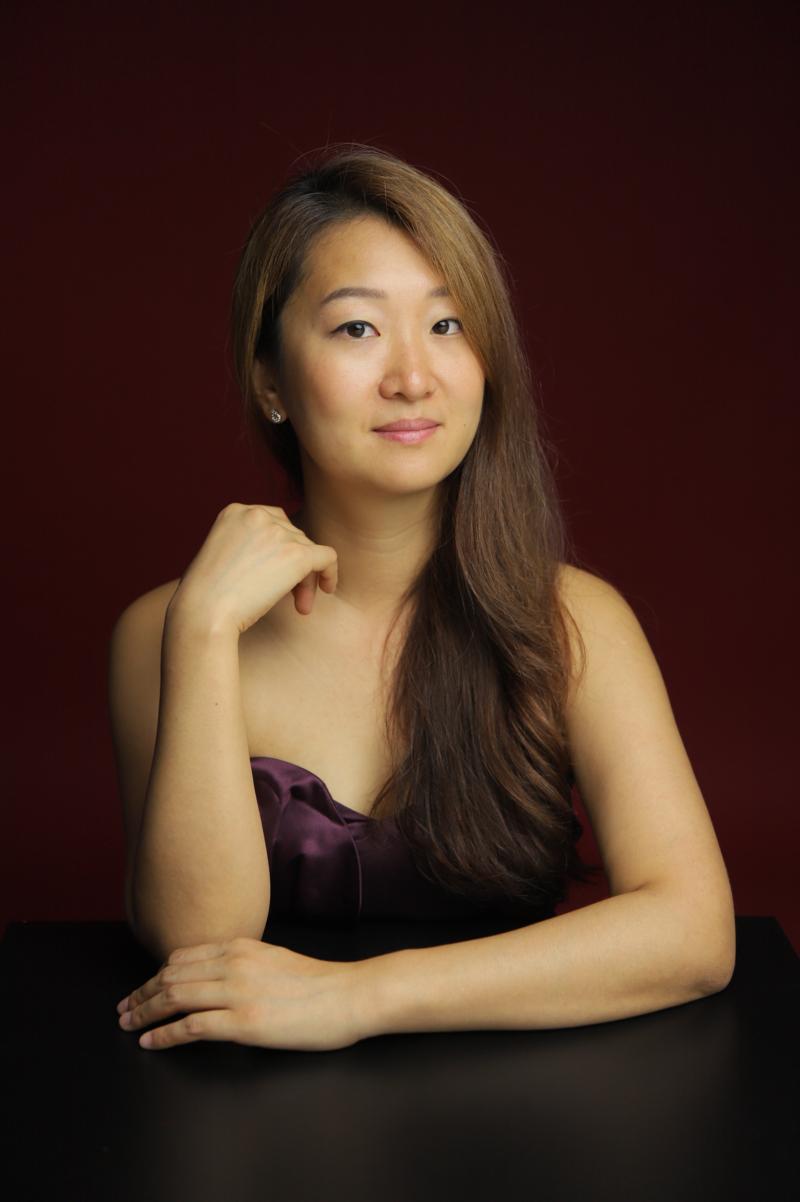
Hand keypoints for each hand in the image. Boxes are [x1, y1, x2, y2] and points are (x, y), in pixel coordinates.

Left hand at [115, 936, 368, 1051]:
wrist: (349, 996)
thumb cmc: (318, 984)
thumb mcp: (273, 961)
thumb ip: (243, 966)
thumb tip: (216, 984)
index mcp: (240, 946)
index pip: (182, 958)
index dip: (154, 975)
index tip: (141, 988)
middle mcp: (233, 963)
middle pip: (171, 977)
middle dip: (141, 994)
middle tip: (123, 1010)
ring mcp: (236, 992)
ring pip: (174, 997)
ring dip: (145, 1013)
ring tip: (129, 1025)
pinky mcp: (243, 1023)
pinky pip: (190, 1027)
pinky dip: (164, 1034)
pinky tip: (150, 1041)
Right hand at [169, 503, 338, 635]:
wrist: (203, 612)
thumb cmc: (205, 596)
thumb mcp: (221, 555)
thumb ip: (248, 545)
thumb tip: (282, 557)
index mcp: (235, 511)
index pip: (274, 522)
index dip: (281, 549)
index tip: (276, 575)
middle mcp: (258, 514)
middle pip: (293, 536)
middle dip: (295, 567)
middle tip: (292, 599)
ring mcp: (278, 532)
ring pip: (309, 550)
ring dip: (305, 579)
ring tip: (298, 607)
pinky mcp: (297, 553)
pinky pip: (328, 557)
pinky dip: (330, 573)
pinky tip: (327, 589)